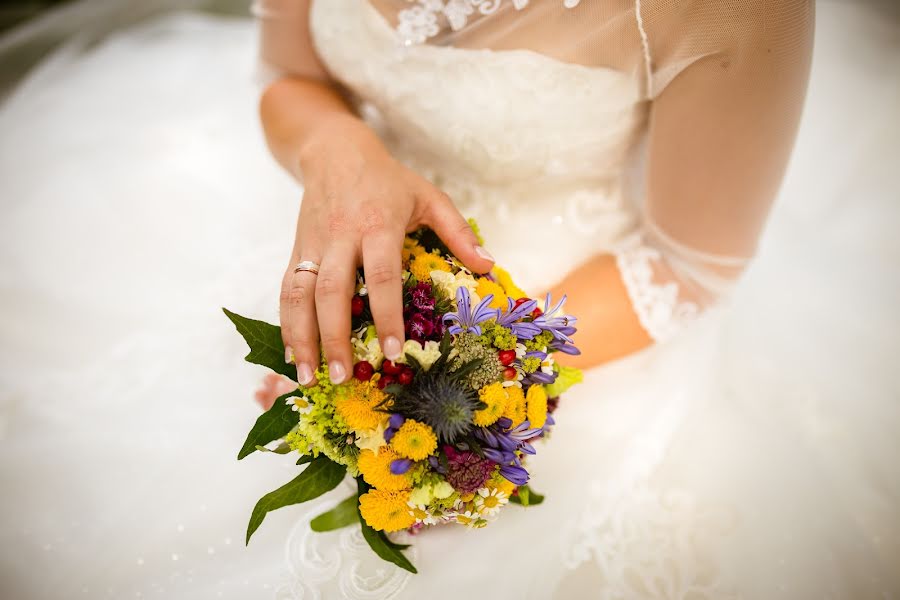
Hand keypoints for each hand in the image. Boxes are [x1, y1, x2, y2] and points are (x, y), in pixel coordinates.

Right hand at [280, 114, 494, 385]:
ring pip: (300, 294)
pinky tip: (293, 352)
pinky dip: (287, 323)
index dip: (386, 314)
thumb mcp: (429, 197)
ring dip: (302, 337)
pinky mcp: (296, 251)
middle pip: (333, 292)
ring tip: (307, 375)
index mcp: (378, 225)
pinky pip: (286, 290)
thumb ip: (458, 232)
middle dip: (335, 337)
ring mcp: (314, 245)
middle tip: (343, 377)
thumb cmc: (389, 180)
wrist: (335, 152)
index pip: (381, 275)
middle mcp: (341, 237)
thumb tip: (489, 266)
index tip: (395, 350)